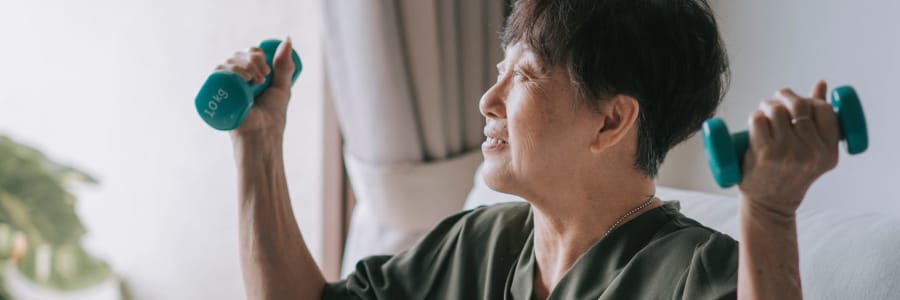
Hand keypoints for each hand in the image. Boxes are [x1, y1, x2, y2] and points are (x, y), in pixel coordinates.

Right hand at [216, 37, 295, 137]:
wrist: (262, 135)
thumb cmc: (272, 116)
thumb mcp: (281, 88)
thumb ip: (285, 66)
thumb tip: (287, 39)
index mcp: (250, 74)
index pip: (250, 53)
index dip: (258, 56)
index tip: (268, 71)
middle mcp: (236, 78)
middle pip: (239, 55)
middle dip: (252, 61)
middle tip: (263, 78)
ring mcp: (226, 85)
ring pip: (228, 62)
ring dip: (243, 66)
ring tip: (254, 82)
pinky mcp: (216, 94)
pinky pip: (217, 74)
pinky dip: (228, 71)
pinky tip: (240, 77)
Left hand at [738, 80, 840, 216]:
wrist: (770, 204)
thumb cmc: (791, 172)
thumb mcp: (813, 151)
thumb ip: (820, 119)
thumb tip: (821, 84)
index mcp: (828, 152)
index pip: (825, 110)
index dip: (811, 99)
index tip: (800, 102)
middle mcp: (811, 153)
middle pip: (798, 106)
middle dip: (785, 97)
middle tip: (776, 101)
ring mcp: (787, 154)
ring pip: (776, 111)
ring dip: (767, 106)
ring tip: (765, 113)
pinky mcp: (764, 154)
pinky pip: (758, 120)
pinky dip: (755, 116)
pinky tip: (756, 122)